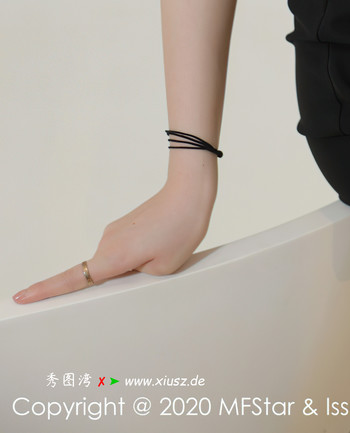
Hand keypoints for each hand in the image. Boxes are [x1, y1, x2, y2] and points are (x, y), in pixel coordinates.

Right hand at [11, 178, 216, 304]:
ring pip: (115, 261)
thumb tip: (125, 272)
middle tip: (146, 269)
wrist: (190, 190)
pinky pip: (123, 249)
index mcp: (114, 256)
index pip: (73, 279)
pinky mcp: (124, 224)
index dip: (46, 290)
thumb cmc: (181, 229)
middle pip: (100, 274)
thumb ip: (136, 279)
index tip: (21, 296)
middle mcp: (107, 241)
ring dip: (133, 265)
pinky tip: (161, 244)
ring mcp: (114, 231)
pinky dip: (136, 254)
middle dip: (118, 282)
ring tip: (164, 252)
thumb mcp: (163, 269)